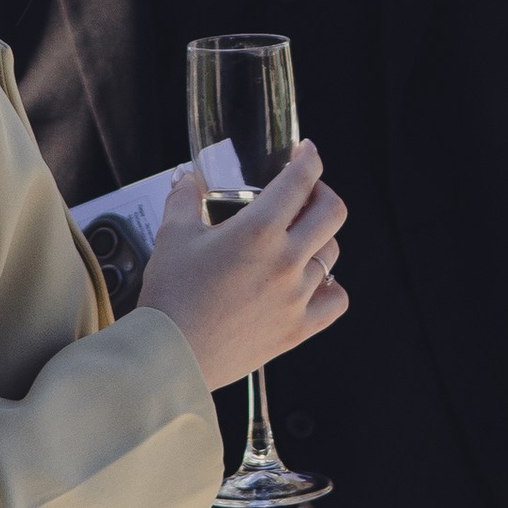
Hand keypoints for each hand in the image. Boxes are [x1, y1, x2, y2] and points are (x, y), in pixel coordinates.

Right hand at [138, 145, 348, 392]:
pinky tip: (314, 281)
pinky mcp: (297, 328)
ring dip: (321, 237)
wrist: (171, 355)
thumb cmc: (171, 296)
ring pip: (333, 252)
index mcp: (258, 231)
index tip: (307, 152)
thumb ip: (184, 199)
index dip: (309, 158)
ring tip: (300, 237)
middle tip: (305, 193)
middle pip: (332, 211)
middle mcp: (286, 260)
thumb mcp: (172, 237)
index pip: (300, 180)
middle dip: (322, 192)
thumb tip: (187, 179)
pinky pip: (336, 300)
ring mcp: (296, 296)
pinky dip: (331, 286)